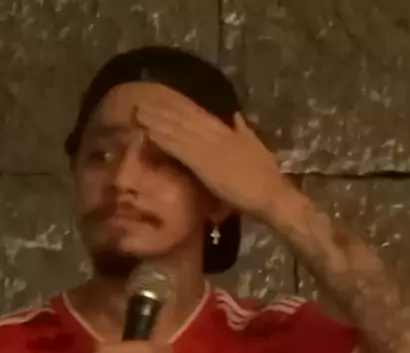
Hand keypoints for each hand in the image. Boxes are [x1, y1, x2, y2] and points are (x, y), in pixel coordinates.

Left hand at [136, 91, 286, 219]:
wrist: (270, 194)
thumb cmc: (265, 178)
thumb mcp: (255, 146)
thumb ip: (243, 130)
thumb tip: (235, 115)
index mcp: (228, 131)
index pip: (199, 116)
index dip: (179, 109)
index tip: (162, 102)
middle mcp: (216, 134)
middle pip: (185, 119)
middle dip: (163, 111)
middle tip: (141, 103)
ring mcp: (209, 147)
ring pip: (179, 130)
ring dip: (158, 121)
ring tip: (139, 113)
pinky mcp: (204, 163)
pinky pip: (179, 148)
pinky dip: (164, 138)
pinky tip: (149, 133)